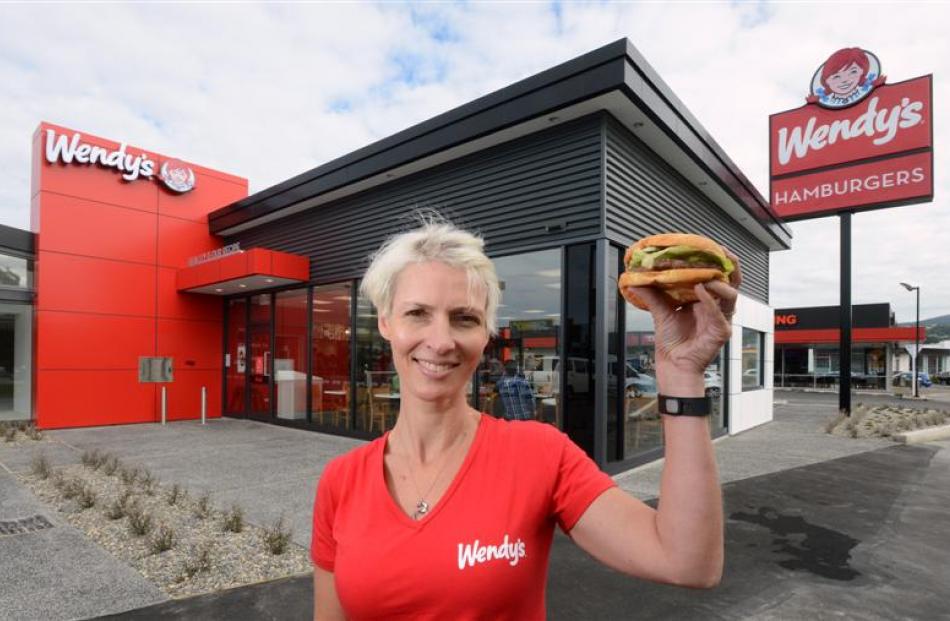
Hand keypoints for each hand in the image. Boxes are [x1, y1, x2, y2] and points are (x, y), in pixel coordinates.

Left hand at [625, 250, 740, 380]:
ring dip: (718, 282)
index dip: (717, 260)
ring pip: (731, 295)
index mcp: (705, 299)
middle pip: (732, 281)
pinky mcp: (721, 331)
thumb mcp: (661, 311)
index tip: (709, 246)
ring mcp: (721, 318)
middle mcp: (716, 306)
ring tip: (704, 276)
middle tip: (721, 252)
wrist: (672, 363)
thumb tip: (636, 279)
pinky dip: (710, 301)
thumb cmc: (671, 340)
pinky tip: (702, 290)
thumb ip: (651, 294)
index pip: (718, 275)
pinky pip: (720, 313)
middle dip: (730, 265)